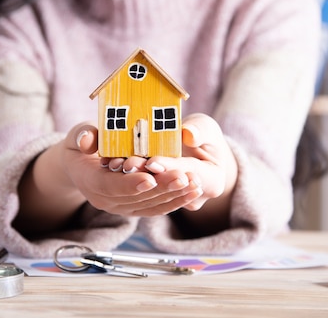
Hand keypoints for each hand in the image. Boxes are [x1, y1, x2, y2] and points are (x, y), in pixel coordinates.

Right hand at [62, 122, 203, 216]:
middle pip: (135, 197)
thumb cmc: (82, 144)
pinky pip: (156, 208)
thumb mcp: (77, 134)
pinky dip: (176, 201)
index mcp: (89, 181)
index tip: (149, 179)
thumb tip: (86, 141)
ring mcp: (121, 207)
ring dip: (173, 196)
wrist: (82, 164)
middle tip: (183, 177)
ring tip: (194, 184)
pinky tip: (193, 192)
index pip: (109, 186)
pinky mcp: (135, 208)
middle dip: (161, 188)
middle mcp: (105, 200)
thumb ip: (82, 135)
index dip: (129, 183)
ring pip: (150, 205)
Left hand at [116, 113, 237, 211]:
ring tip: (117, 164)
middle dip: (146, 175)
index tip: (151, 161)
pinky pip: (143, 192)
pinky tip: (113, 167)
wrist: (197, 149)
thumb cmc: (203, 134)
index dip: (169, 168)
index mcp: (213, 180)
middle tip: (127, 164)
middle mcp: (196, 196)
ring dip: (133, 178)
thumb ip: (200, 130)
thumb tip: (189, 134)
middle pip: (167, 187)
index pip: (188, 174)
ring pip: (152, 192)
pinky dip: (128, 178)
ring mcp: (177, 200)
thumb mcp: (205, 127)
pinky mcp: (160, 198)